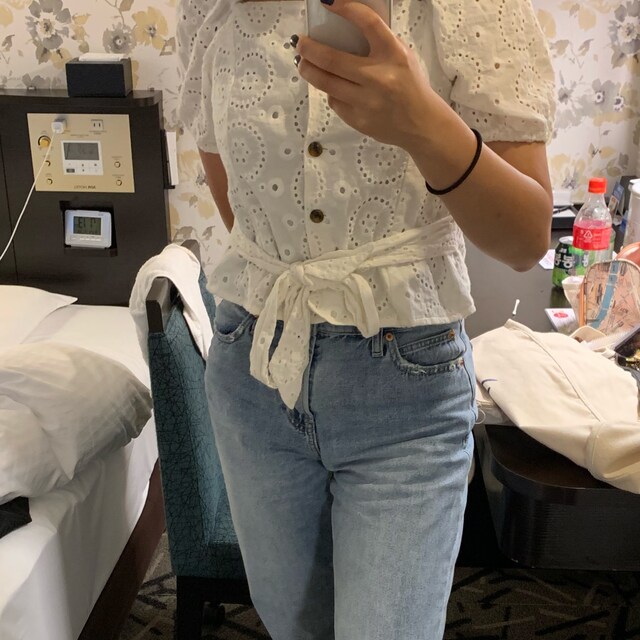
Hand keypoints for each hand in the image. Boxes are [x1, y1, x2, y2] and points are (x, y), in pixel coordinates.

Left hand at [293, 0, 439, 149]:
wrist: (421, 124)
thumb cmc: (410, 86)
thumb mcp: (402, 58)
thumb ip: (379, 45)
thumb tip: (344, 32)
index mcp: (395, 56)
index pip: (369, 24)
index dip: (346, 9)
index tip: (328, 1)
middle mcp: (379, 78)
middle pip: (332, 59)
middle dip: (309, 49)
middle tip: (301, 43)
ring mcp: (367, 102)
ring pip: (326, 82)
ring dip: (309, 70)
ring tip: (304, 63)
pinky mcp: (358, 120)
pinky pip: (334, 101)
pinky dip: (330, 91)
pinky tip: (331, 87)